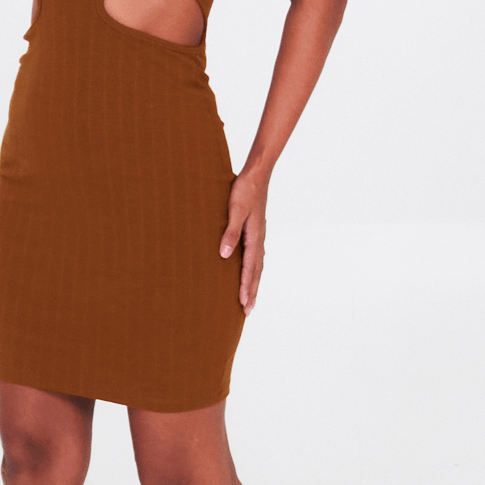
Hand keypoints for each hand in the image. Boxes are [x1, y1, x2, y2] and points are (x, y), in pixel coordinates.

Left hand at [219, 171, 267, 315]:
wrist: (257, 174)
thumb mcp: (234, 210)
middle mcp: (259, 239)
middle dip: (252, 291)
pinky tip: (251, 272)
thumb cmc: (244, 190)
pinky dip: (254, 269)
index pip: (250, 267)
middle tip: (248, 310)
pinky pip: (256, 256)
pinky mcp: (256, 230)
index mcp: (254, 237)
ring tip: (250, 298)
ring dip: (254, 282)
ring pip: (258, 265)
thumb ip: (230, 233)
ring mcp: (259, 235)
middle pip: (257, 271)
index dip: (246, 286)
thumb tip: (224, 255)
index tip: (244, 303)